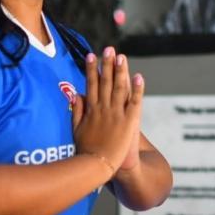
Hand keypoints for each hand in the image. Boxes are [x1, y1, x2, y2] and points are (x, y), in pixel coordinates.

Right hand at [70, 46, 143, 173]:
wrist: (98, 166)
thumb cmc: (85, 150)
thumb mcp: (75, 130)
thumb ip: (76, 111)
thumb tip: (75, 95)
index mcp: (91, 110)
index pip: (90, 84)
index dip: (91, 69)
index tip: (91, 56)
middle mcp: (103, 108)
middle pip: (105, 82)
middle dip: (107, 64)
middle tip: (109, 49)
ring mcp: (117, 114)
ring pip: (119, 87)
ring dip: (121, 71)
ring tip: (121, 57)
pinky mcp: (129, 121)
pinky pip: (134, 102)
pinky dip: (137, 89)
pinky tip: (139, 77)